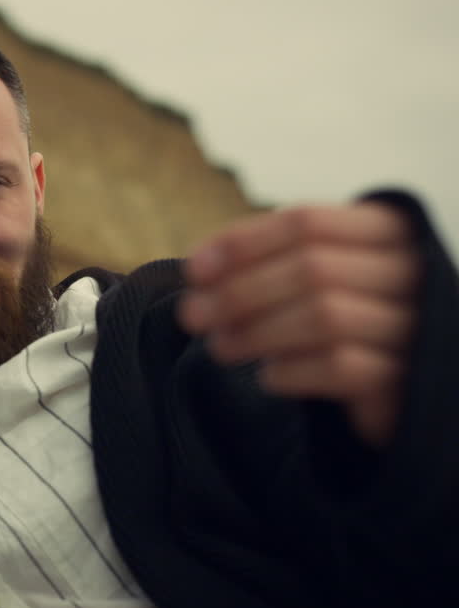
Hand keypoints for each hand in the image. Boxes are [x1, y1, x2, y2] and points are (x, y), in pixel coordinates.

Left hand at [177, 203, 420, 447]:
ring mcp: (416, 325)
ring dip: (256, 332)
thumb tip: (199, 266)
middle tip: (192, 316)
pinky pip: (341, 367)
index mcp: (385, 231)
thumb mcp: (312, 276)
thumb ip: (264, 261)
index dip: (242, 243)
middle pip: (312, 267)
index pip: (306, 221)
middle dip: (239, 292)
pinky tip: (269, 377)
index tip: (194, 271)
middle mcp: (411, 271)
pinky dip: (291, 371)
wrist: (398, 386)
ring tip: (221, 347)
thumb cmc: (343, 320)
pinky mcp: (405, 379)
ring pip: (326, 316)